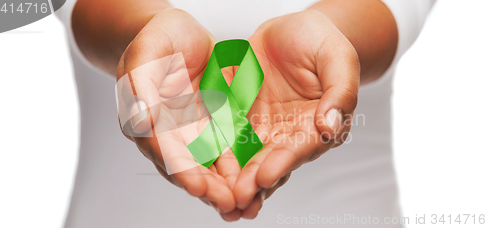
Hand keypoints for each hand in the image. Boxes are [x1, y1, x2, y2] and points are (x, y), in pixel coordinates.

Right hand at [115, 9, 241, 218]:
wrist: (181, 35)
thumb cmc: (158, 40)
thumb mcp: (146, 53)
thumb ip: (140, 85)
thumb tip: (141, 120)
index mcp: (146, 119)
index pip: (162, 150)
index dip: (180, 170)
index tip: (197, 186)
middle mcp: (169, 132)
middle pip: (188, 166)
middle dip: (208, 187)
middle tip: (229, 203)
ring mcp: (192, 131)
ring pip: (209, 164)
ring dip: (225, 184)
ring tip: (245, 201)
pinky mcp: (213, 126)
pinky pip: (227, 149)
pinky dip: (239, 166)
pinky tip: (255, 177)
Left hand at [232, 10, 359, 217]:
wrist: (292, 30)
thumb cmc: (320, 40)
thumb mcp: (337, 57)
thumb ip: (340, 91)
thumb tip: (330, 126)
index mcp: (318, 124)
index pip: (301, 147)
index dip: (283, 162)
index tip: (265, 175)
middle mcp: (290, 132)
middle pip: (271, 160)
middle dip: (254, 181)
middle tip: (237, 198)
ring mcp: (264, 127)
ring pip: (247, 157)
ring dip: (234, 178)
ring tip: (220, 198)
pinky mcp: (241, 117)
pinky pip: (227, 136)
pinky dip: (217, 154)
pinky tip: (204, 170)